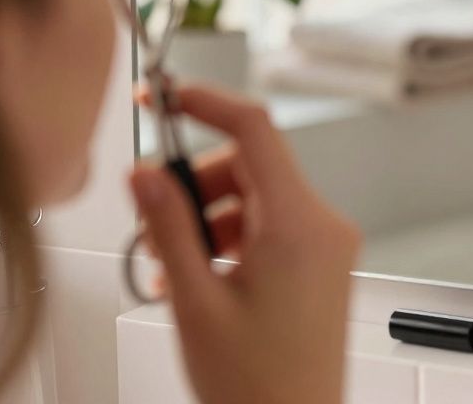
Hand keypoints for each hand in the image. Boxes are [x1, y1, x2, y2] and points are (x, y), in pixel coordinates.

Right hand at [129, 84, 359, 403]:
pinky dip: (228, 240)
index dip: (204, 103)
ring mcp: (326, 246)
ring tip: (171, 267)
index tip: (165, 98)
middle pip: (249, 166)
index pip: (255, 129)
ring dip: (206, 219)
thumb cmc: (259, 387)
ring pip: (254, 198)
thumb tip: (146, 173)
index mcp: (298, 224)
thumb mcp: (195, 301)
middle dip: (195, 187)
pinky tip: (197, 278)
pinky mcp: (321, 265)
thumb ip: (167, 227)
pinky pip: (269, 227)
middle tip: (155, 223)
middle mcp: (323, 226)